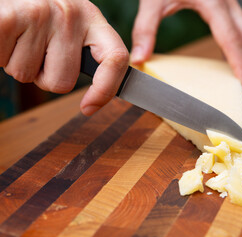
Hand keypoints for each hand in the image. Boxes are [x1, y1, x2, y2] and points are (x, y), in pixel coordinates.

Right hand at [0, 0, 128, 115]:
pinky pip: (5, 63)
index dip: (106, 89)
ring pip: (27, 76)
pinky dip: (1, 57)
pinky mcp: (9, 19)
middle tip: (36, 49)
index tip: (89, 108)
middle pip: (62, 83)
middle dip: (44, 76)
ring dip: (19, 64)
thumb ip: (82, 53)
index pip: (116, 58)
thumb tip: (92, 104)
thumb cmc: (37, 9)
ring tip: (19, 36)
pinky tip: (6, 36)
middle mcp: (71, 14)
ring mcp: (40, 15)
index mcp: (91, 18)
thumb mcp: (69, 24)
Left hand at [131, 0, 241, 95]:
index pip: (232, 39)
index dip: (240, 64)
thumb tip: (139, 59)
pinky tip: (233, 58)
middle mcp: (228, 2)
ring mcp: (230, 1)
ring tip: (241, 78)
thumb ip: (145, 29)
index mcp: (213, 3)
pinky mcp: (226, 3)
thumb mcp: (153, 0)